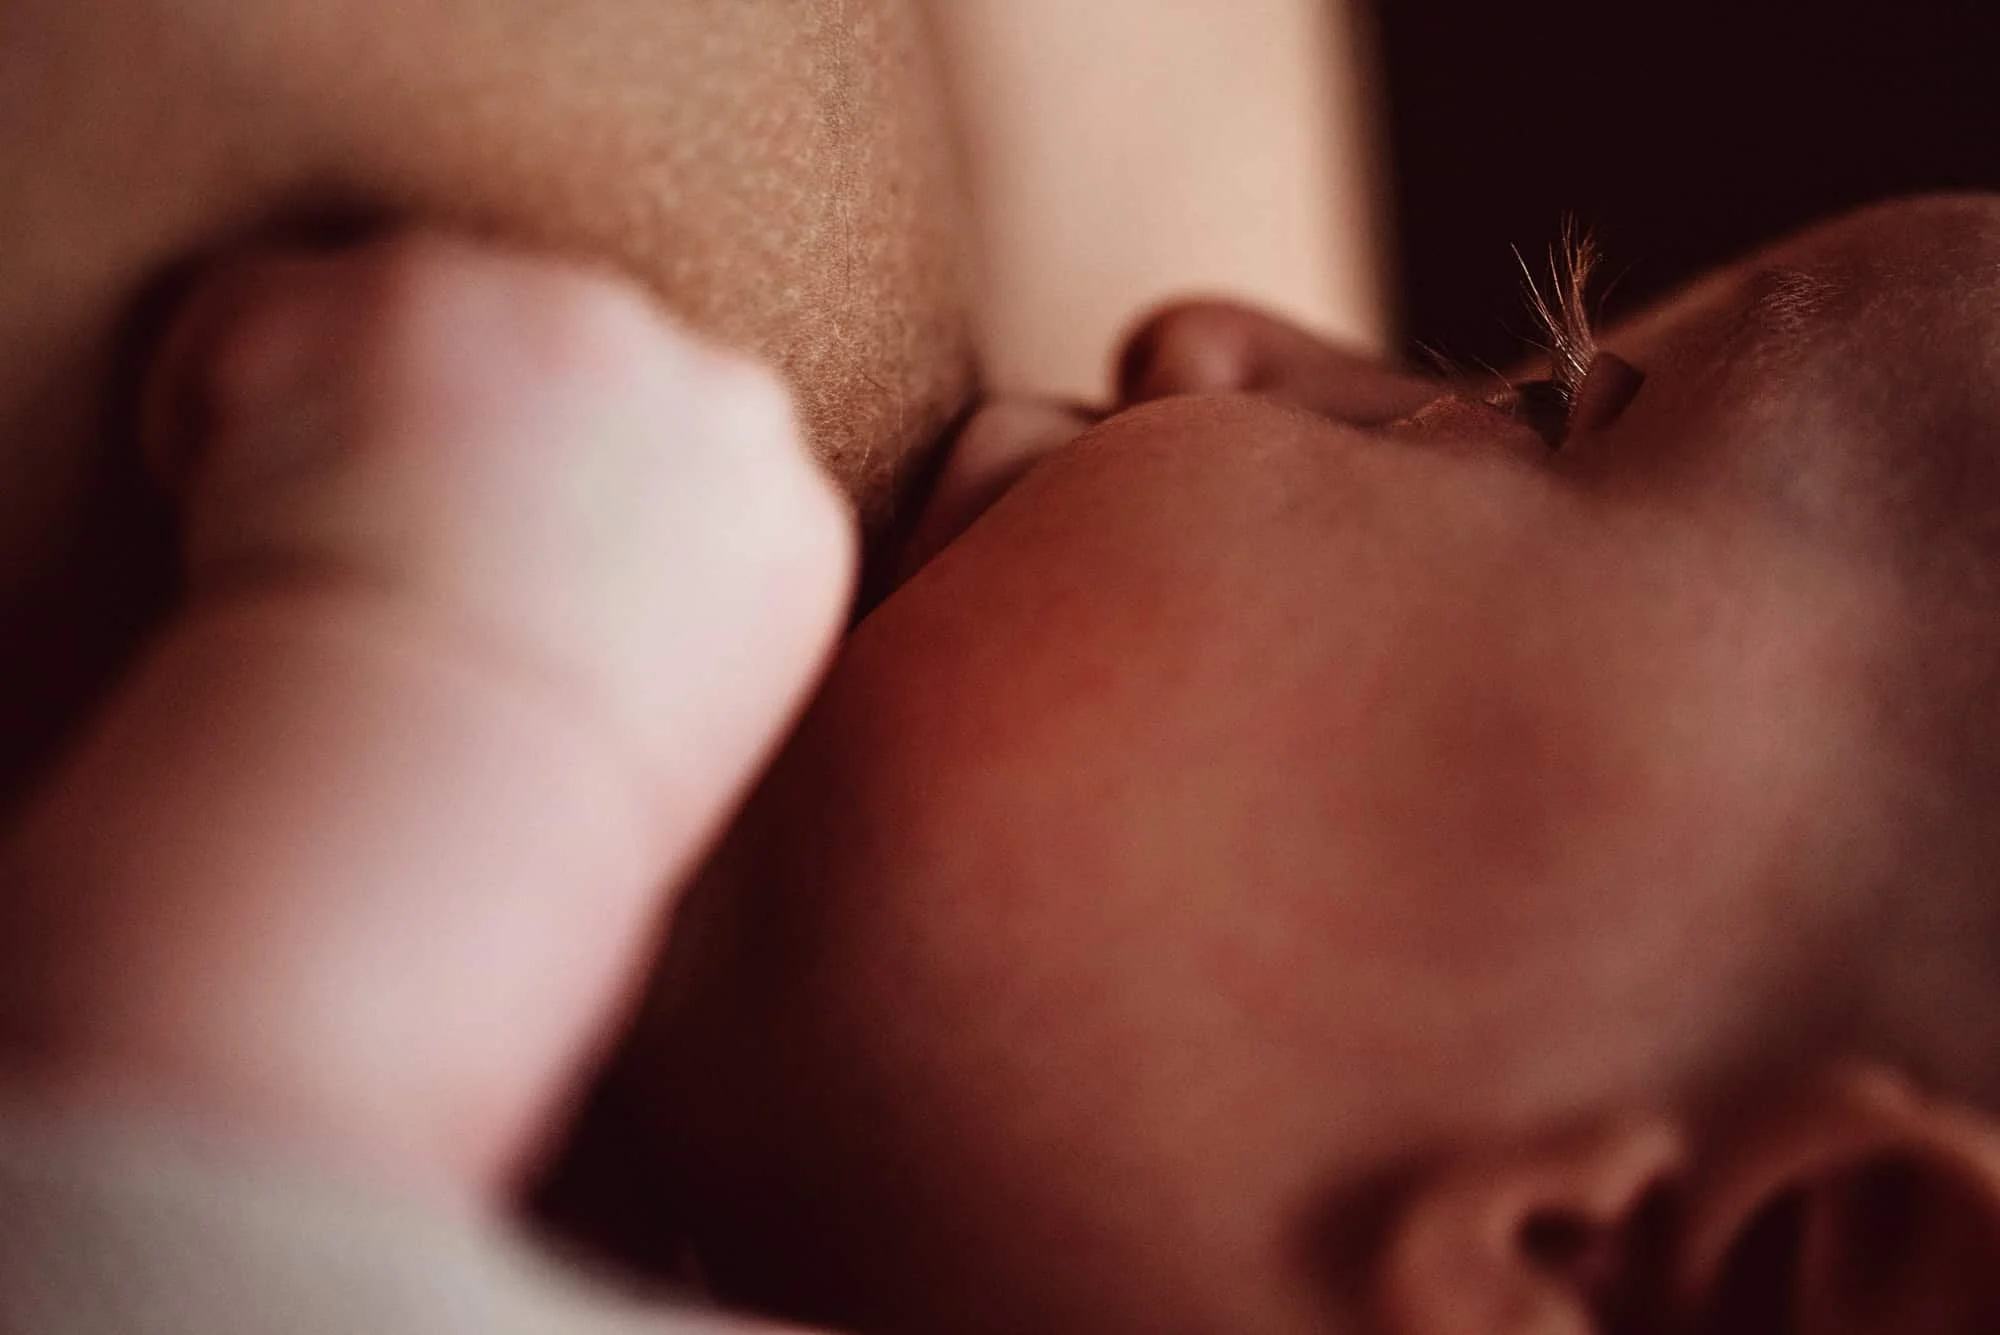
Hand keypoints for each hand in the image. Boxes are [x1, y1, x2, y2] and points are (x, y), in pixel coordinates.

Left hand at [0, 233, 853, 1201]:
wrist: (442, 790)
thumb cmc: (536, 834)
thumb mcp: (685, 738)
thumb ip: (673, 621)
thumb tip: (585, 606)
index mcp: (788, 517)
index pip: (687, 451)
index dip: (564, 497)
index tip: (492, 571)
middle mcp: (709, 389)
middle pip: (574, 357)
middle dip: (478, 429)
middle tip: (395, 558)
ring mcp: (567, 319)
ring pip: (422, 313)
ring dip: (349, 406)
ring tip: (311, 551)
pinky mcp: (407, 291)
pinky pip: (265, 310)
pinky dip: (215, 396)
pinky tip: (220, 515)